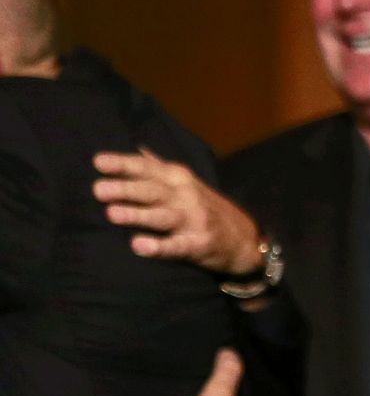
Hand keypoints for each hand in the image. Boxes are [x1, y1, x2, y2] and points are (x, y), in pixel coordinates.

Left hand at [93, 147, 264, 275]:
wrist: (245, 238)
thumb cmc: (206, 208)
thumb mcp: (187, 183)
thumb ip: (160, 167)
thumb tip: (137, 148)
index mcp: (179, 179)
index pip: (148, 168)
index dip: (123, 164)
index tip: (98, 162)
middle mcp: (186, 196)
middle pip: (153, 190)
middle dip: (126, 189)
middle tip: (98, 189)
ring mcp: (194, 220)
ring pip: (162, 216)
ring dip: (138, 215)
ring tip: (112, 214)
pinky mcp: (199, 244)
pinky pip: (177, 246)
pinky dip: (159, 247)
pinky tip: (139, 246)